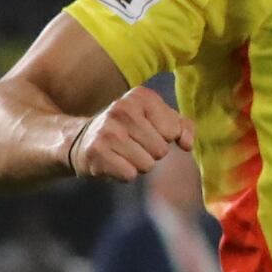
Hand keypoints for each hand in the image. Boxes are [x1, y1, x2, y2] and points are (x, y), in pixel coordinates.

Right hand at [64, 91, 191, 184]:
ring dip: (139, 164)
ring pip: (147, 164)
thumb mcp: (159, 119)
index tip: (148, 131)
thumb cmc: (131, 129)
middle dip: (152, 153)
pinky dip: (125, 174)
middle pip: (161, 150)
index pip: (173, 131)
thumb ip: (183, 127)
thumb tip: (187, 144)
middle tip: (134, 144)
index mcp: (141, 96)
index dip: (165, 137)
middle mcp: (122, 108)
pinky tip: (114, 162)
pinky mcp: (96, 152)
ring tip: (124, 153)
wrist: (84, 138)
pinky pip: (129, 175)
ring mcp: (107, 130)